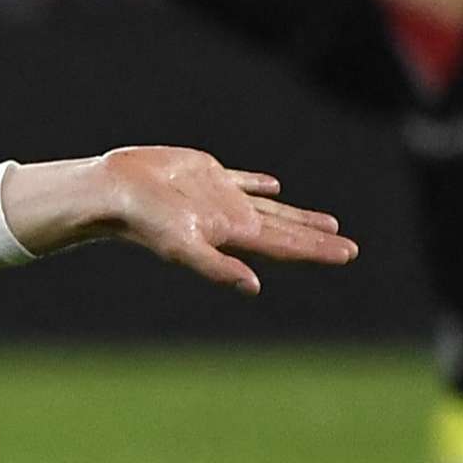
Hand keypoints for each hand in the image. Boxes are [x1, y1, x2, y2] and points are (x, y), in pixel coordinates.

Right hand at [4, 147, 358, 293]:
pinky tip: (274, 185)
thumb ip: (216, 267)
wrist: (113, 191)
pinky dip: (260, 184)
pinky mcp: (206, 174)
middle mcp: (233, 218)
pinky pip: (242, 181)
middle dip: (316, 239)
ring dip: (298, 217)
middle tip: (348, 248)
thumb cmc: (144, 221)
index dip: (318, 251)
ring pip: (271, 209)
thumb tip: (253, 287)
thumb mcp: (181, 246)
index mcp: (234, 234)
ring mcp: (221, 197)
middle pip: (286, 231)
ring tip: (326, 224)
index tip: (349, 254)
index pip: (287, 246)